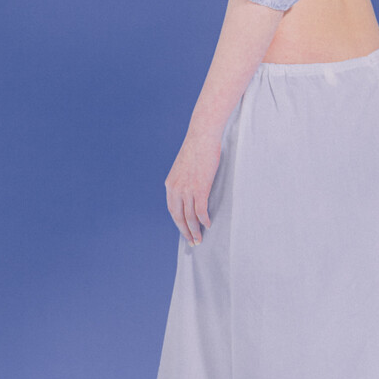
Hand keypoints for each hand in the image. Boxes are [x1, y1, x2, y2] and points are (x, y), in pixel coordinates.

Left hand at [165, 127, 221, 244]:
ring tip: (200, 238)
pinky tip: (208, 225)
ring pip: (189, 216)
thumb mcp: (184, 167)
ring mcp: (188, 189)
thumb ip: (184, 181)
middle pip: (179, 217)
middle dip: (185, 231)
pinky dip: (204, 219)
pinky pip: (201, 210)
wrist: (202, 136)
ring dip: (195, 230)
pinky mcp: (200, 187)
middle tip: (192, 242)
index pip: (172, 210)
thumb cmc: (196, 149)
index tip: (185, 232)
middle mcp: (176, 189)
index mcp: (170, 184)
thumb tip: (191, 191)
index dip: (179, 223)